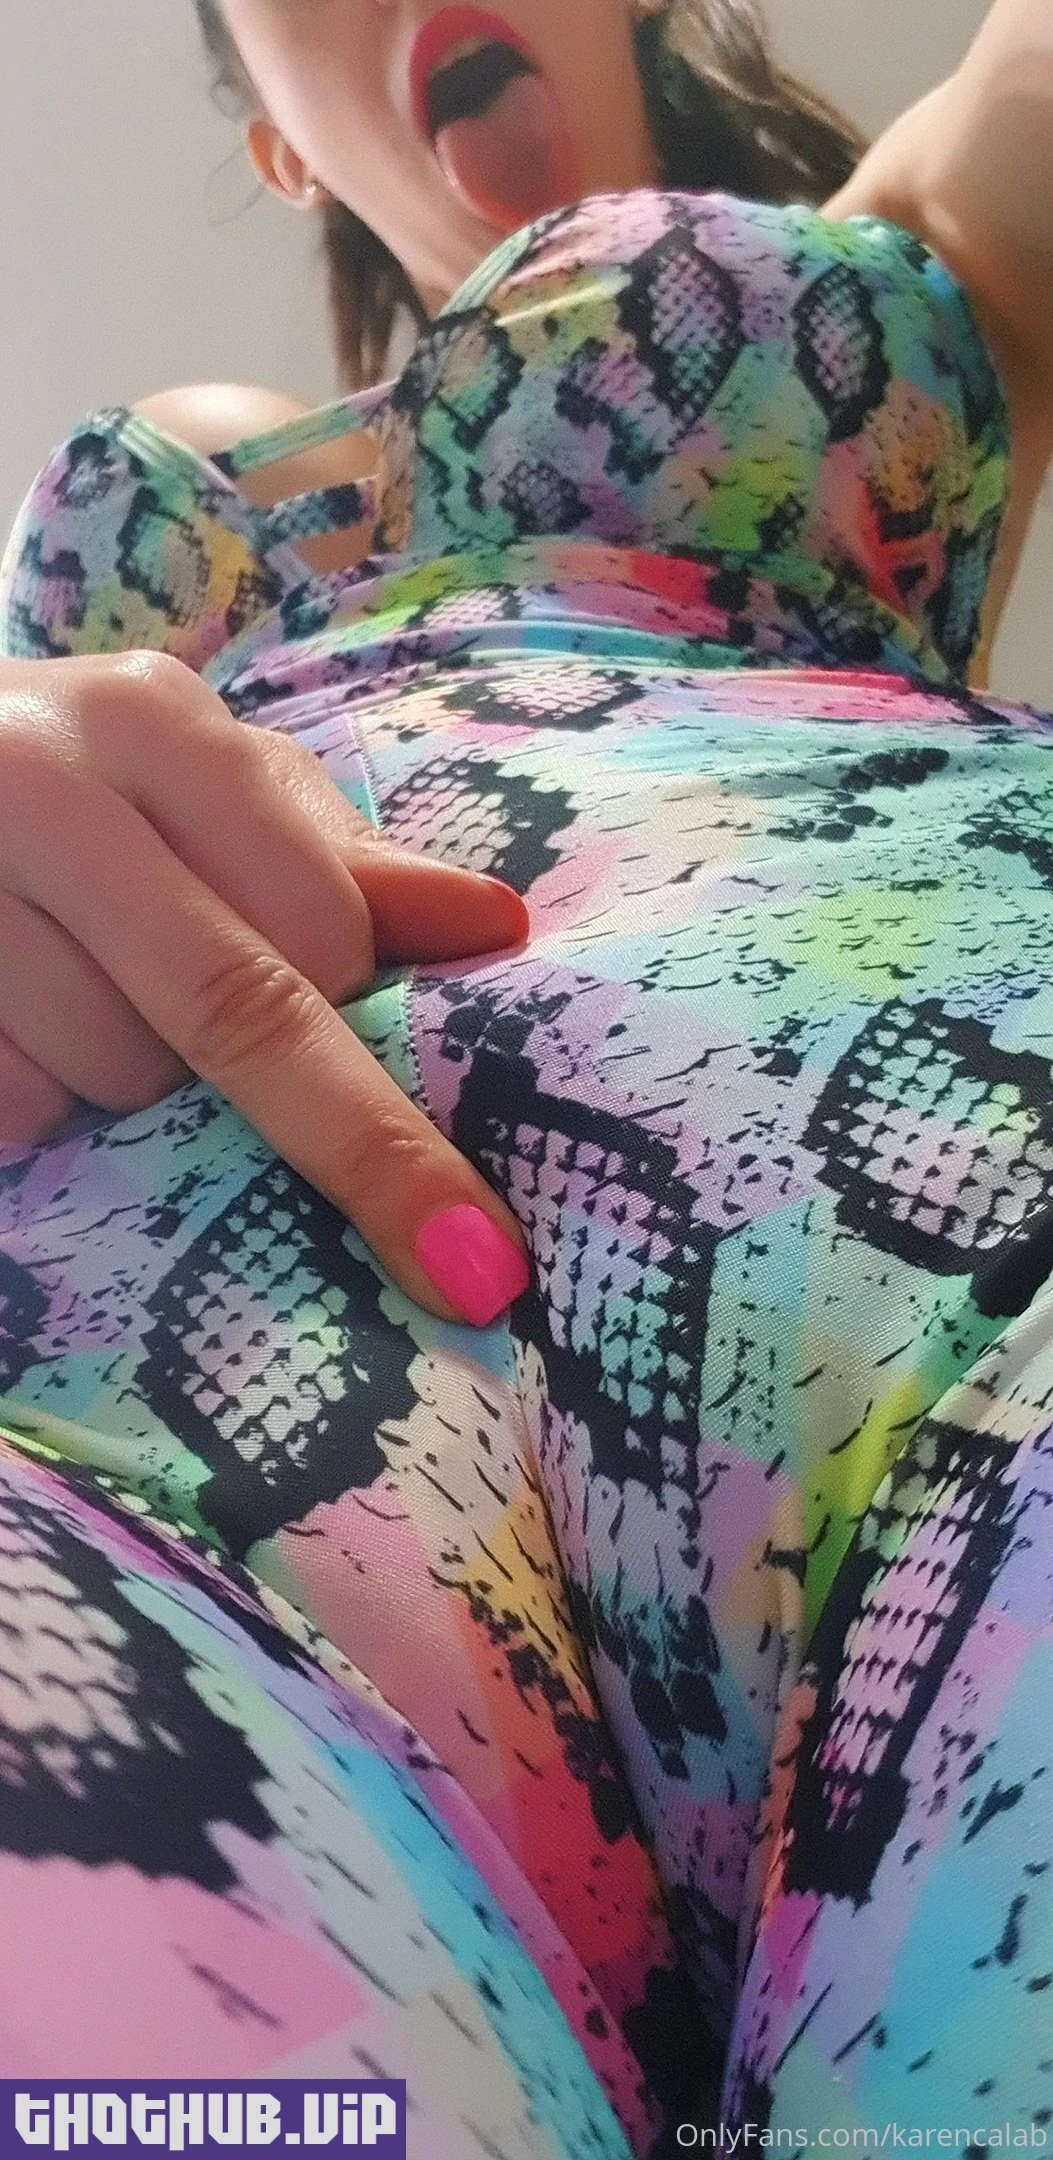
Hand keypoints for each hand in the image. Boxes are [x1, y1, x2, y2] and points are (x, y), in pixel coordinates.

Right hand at [0, 650, 530, 1325]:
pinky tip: (22, 1041)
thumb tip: (498, 926)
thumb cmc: (67, 790)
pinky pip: (16, 1112)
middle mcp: (44, 783)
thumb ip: (339, 864)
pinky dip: (38, 1114)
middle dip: (352, 1140)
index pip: (314, 917)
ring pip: (113, 1075)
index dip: (362, 1019)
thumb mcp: (198, 792)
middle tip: (463, 1266)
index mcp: (151, 724)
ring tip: (89, 1015)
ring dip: (135, 1090)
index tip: (403, 1087)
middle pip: (231, 1006)